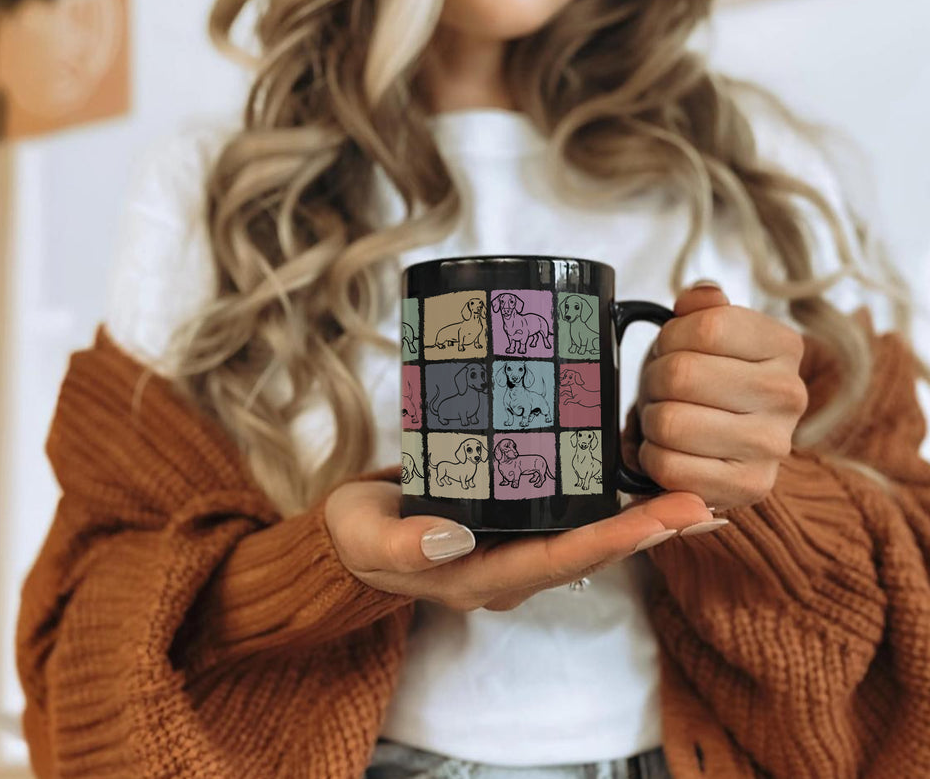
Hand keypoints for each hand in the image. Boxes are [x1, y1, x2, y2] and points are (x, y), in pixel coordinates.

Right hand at [324, 476, 714, 611]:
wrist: (356, 533)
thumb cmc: (359, 536)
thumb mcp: (365, 538)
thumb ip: (403, 546)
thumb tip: (453, 540)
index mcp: (479, 578)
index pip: (558, 562)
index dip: (614, 541)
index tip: (665, 519)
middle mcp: (508, 569)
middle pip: (591, 554)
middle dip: (648, 531)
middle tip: (705, 507)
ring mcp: (513, 548)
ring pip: (590, 537)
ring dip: (643, 520)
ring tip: (698, 500)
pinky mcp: (513, 521)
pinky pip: (573, 517)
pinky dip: (612, 503)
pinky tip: (644, 482)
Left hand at [635, 281, 808, 512]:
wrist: (714, 445)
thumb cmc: (703, 382)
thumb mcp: (704, 333)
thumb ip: (702, 307)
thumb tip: (698, 298)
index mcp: (784, 346)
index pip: (708, 326)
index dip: (671, 337)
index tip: (673, 349)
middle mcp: (790, 395)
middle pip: (681, 374)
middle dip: (654, 380)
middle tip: (662, 389)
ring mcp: (773, 446)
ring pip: (670, 422)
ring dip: (651, 420)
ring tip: (667, 418)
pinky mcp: (750, 488)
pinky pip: (668, 466)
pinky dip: (652, 457)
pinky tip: (669, 450)